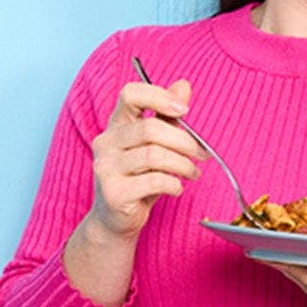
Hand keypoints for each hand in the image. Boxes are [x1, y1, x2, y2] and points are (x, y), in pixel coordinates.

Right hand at [85, 78, 208, 241]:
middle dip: (184, 141)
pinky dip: (174, 183)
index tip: (184, 110)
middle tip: (201, 153)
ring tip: (193, 172)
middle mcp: (105, 142)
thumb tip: (183, 85)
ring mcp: (106, 167)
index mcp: (115, 125)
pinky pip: (154, 180)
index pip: (130, 94)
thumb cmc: (138, 180)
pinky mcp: (113, 192)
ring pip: (154, 155)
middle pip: (150, 128)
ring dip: (183, 164)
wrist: (116, 221)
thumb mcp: (155, 145)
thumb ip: (167, 117)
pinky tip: (177, 188)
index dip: (159, 96)